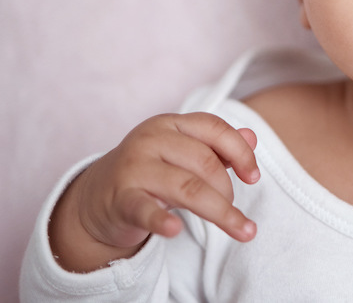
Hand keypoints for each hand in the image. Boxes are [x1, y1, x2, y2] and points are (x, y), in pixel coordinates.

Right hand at [49, 112, 258, 271]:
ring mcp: (133, 169)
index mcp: (170, 125)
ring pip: (186, 187)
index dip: (241, 152)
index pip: (214, 128)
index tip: (254, 177)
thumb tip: (252, 137)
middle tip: (231, 208)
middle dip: (227, 189)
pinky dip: (161, 220)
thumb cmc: (151, 172)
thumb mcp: (182, 153)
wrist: (97, 198)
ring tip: (240, 229)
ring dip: (220, 211)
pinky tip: (175, 230)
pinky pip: (144, 210)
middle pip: (204, 162)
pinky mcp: (121, 200)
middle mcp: (150, 140)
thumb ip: (218, 147)